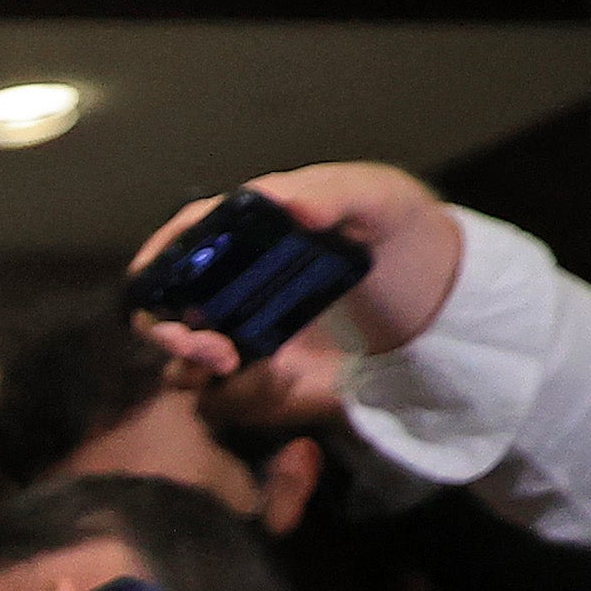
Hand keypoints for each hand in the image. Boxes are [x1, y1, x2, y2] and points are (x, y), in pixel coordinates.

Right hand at [129, 161, 464, 382]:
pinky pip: (223, 397)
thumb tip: (286, 203)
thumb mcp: (381, 201)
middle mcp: (231, 283)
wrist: (440, 305)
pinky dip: (238, 396)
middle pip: (164, 308)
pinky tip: (280, 381)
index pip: (180, 241)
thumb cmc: (405, 237)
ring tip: (234, 367)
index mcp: (247, 231)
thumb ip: (336, 194)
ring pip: (183, 357)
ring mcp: (242, 333)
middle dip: (169, 330)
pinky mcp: (262, 378)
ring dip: (193, 367)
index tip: (149, 285)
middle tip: (211, 348)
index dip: (154, 262)